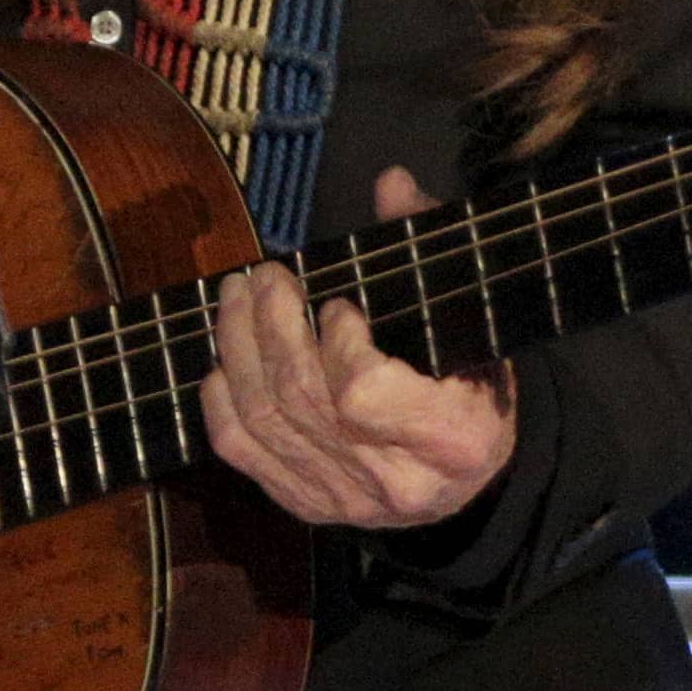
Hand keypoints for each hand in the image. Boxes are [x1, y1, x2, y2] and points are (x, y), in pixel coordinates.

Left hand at [199, 165, 518, 531]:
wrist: (466, 488)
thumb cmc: (471, 390)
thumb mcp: (470, 325)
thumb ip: (430, 253)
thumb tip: (390, 183)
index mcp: (453, 439)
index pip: (363, 393)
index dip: (338, 342)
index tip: (339, 302)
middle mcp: (394, 482)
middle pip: (304, 397)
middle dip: (273, 324)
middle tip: (266, 275)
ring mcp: (343, 500)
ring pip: (266, 418)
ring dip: (239, 346)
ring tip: (237, 296)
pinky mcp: (305, 506)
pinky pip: (242, 452)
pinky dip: (220, 401)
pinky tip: (223, 359)